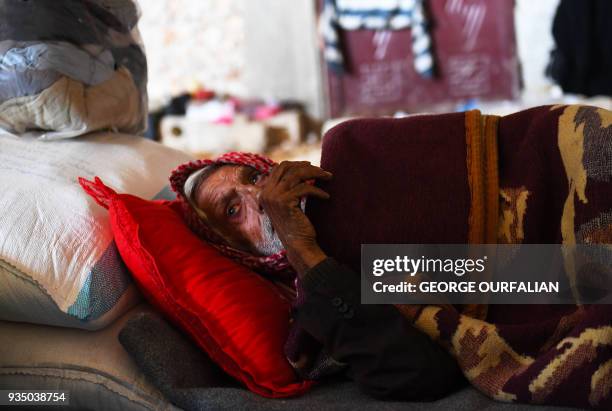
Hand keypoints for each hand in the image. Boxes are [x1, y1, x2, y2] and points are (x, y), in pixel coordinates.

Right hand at [260, 161, 331, 276]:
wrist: (298, 245)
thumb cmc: (297, 225)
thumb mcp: (289, 203)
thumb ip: (289, 187)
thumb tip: (303, 168)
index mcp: (265, 192)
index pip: (279, 167)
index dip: (296, 164)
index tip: (311, 166)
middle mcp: (266, 193)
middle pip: (288, 168)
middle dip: (307, 167)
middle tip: (323, 172)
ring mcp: (274, 197)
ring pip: (297, 174)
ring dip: (316, 174)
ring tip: (329, 178)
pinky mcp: (284, 202)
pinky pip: (305, 188)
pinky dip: (318, 191)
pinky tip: (326, 197)